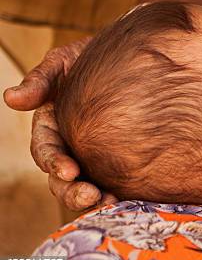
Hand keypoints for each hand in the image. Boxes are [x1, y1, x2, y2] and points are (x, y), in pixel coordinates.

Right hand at [3, 38, 117, 210]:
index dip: (55, 162)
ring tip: (111, 204)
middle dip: (72, 191)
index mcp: (51, 126)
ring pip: (86, 184)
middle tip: (91, 196)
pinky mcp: (116, 159)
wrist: (133, 55)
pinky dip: (120, 192)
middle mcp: (69, 145)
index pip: (46, 150)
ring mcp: (92, 154)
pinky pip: (115, 180)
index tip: (70, 171)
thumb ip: (41, 79)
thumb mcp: (64, 61)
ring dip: (94, 198)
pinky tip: (131, 199)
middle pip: (62, 177)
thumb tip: (11, 98)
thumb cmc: (92, 57)